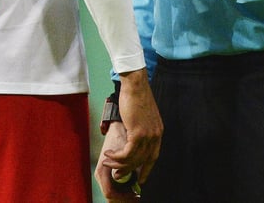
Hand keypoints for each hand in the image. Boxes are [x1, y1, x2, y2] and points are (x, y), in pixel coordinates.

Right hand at [99, 68, 161, 192]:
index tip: (140, 179)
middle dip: (127, 170)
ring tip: (106, 160)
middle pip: (142, 161)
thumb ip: (138, 129)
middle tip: (116, 173)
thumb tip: (128, 142)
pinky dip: (116, 156)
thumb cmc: (135, 96)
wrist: (135, 84)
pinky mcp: (138, 133)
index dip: (146, 169)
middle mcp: (155, 135)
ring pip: (133, 159)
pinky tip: (108, 153)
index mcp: (158, 132)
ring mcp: (148, 135)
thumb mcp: (140, 116)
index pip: (153, 157)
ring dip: (117, 163)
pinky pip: (127, 153)